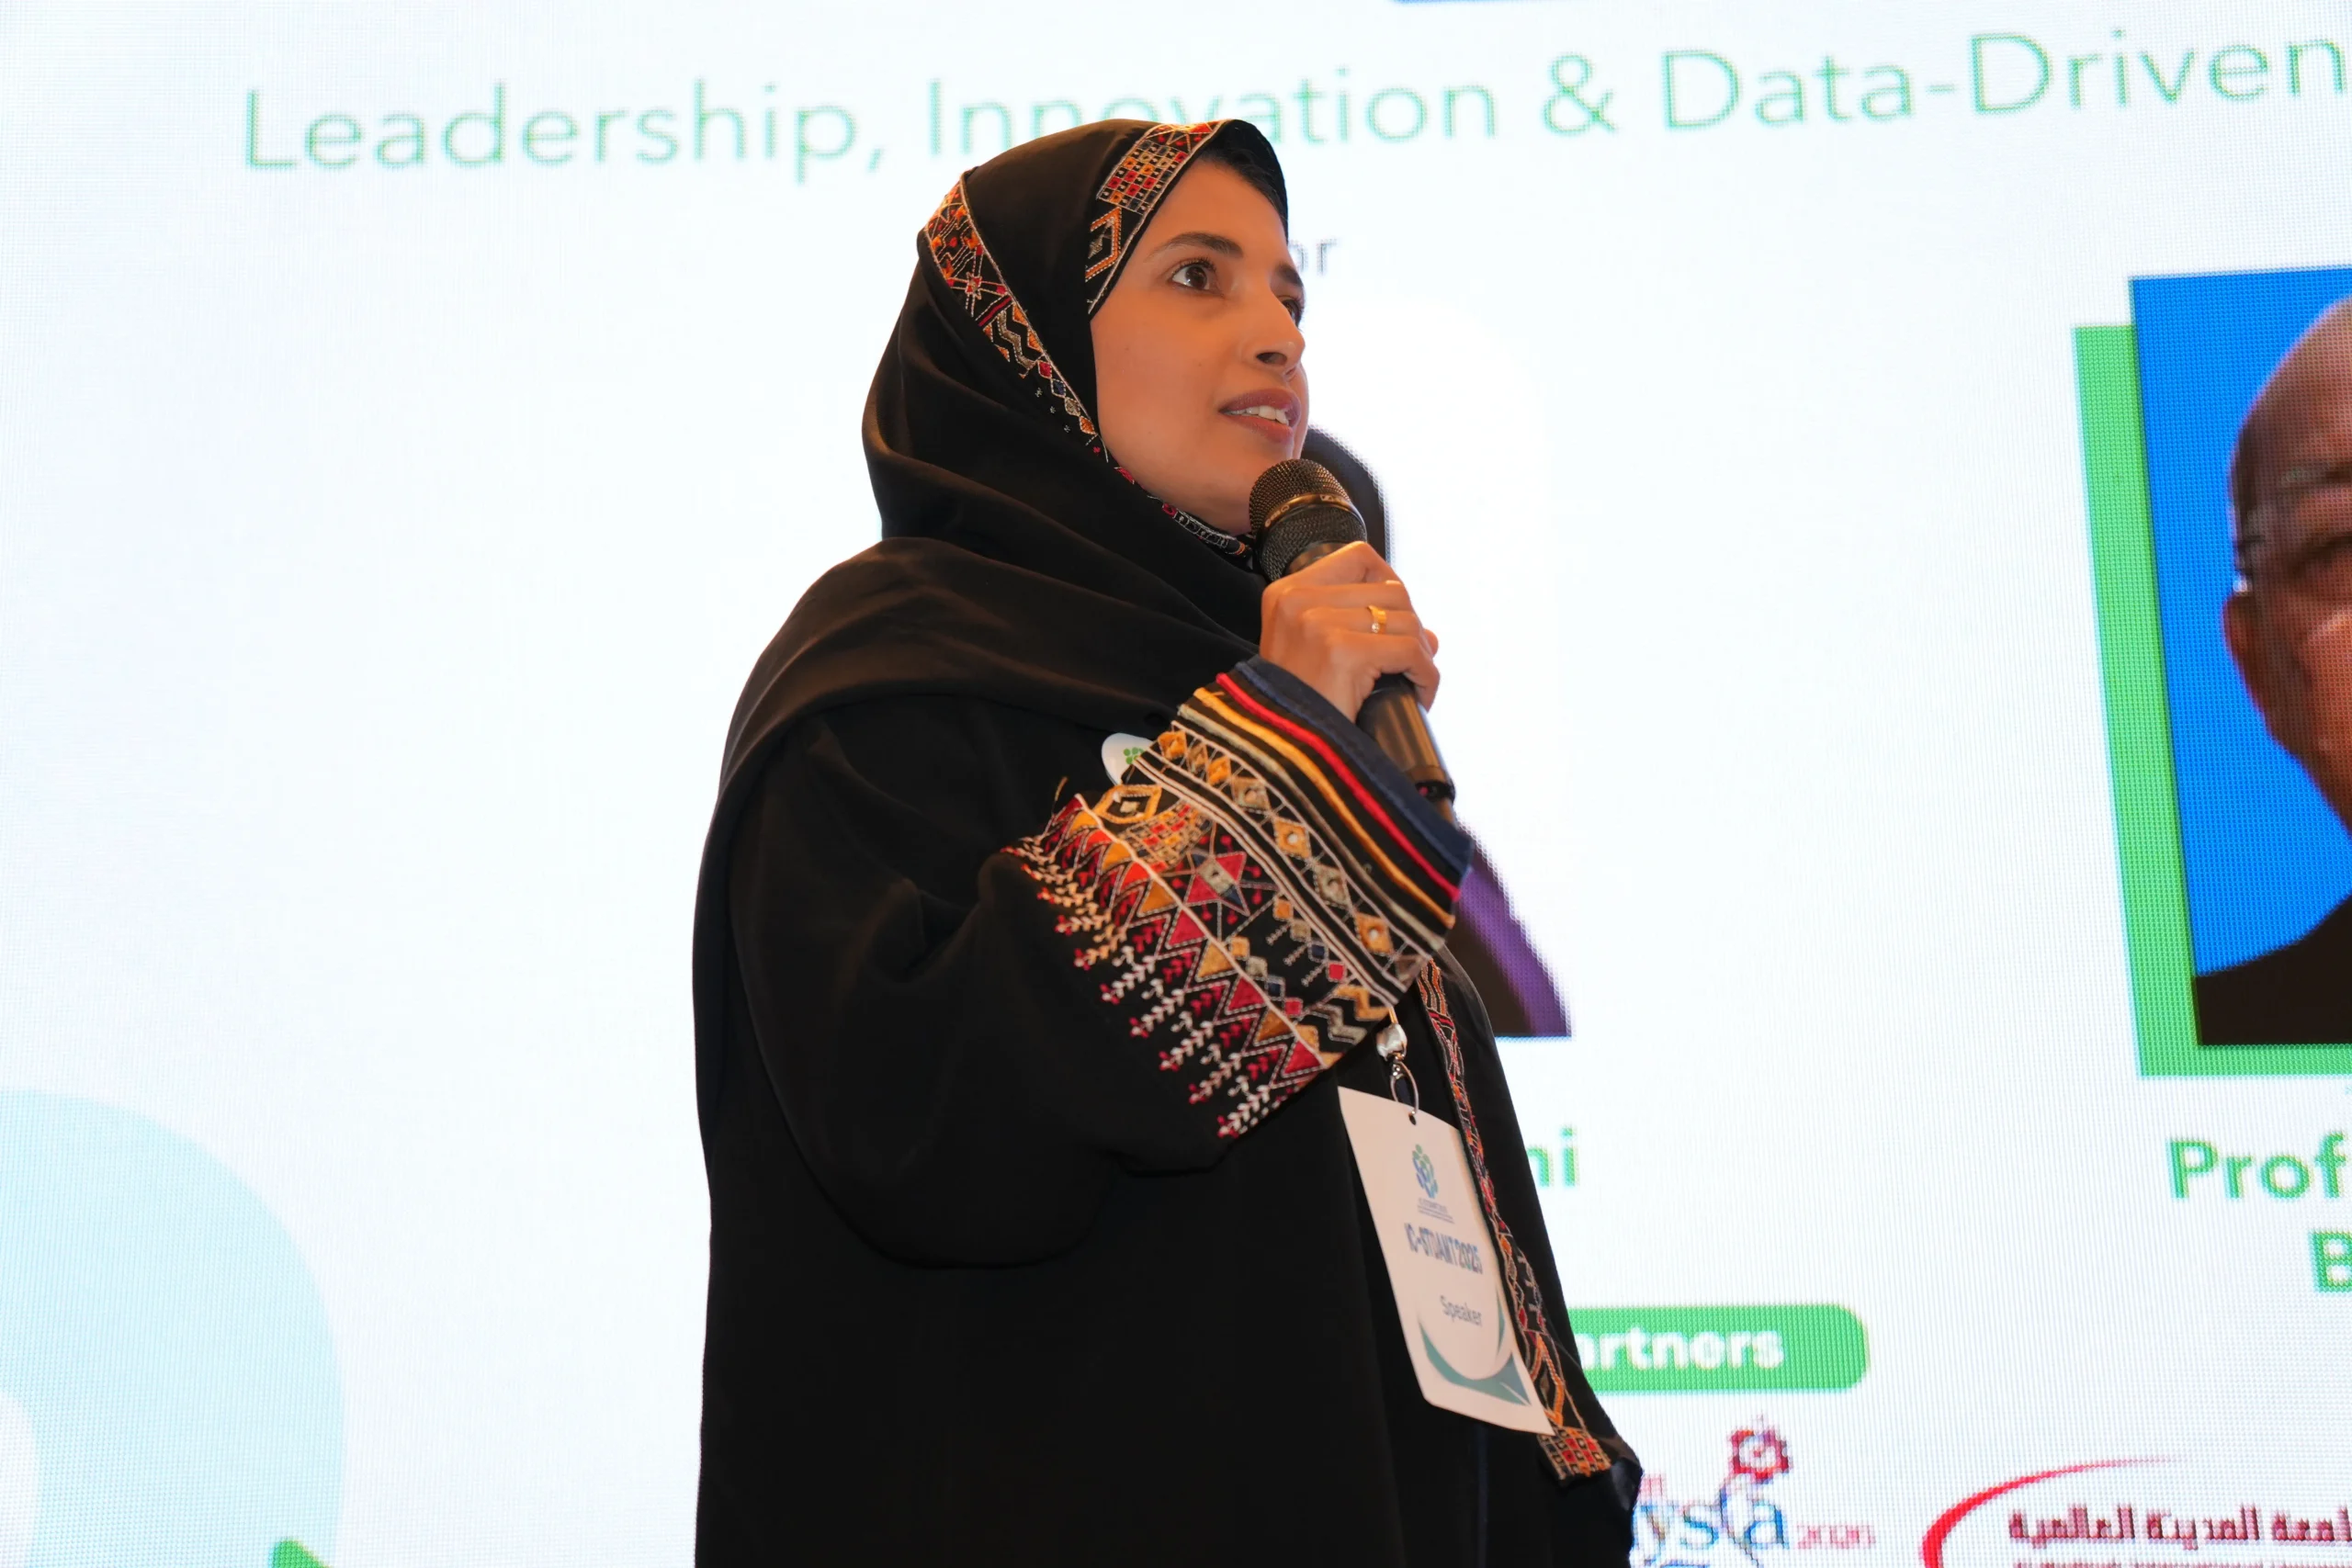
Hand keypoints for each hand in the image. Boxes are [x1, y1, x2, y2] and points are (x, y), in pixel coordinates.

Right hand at [1259, 540, 1439, 720]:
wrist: (1282, 756)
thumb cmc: (1300, 710)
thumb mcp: (1314, 656)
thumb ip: (1361, 629)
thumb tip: (1429, 633)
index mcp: (1285, 593)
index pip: (1359, 558)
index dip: (1389, 586)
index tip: (1393, 623)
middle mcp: (1298, 600)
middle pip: (1390, 590)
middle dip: (1410, 627)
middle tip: (1409, 664)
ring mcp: (1317, 623)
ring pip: (1406, 620)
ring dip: (1421, 655)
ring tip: (1413, 683)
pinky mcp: (1342, 651)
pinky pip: (1411, 650)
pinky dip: (1426, 675)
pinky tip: (1420, 695)